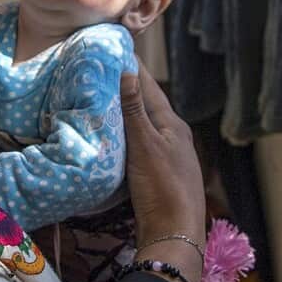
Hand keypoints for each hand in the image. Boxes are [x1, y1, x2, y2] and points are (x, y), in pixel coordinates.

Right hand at [120, 65, 205, 256]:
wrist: (174, 234)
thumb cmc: (161, 187)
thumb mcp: (145, 145)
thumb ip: (135, 110)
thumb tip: (128, 72)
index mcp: (173, 125)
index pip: (150, 88)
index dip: (134, 68)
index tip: (118, 47)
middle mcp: (175, 137)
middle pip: (149, 106)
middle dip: (130, 88)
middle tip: (106, 70)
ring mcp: (170, 157)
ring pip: (146, 126)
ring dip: (128, 112)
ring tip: (106, 99)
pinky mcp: (160, 175)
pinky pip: (142, 144)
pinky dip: (128, 134)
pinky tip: (117, 138)